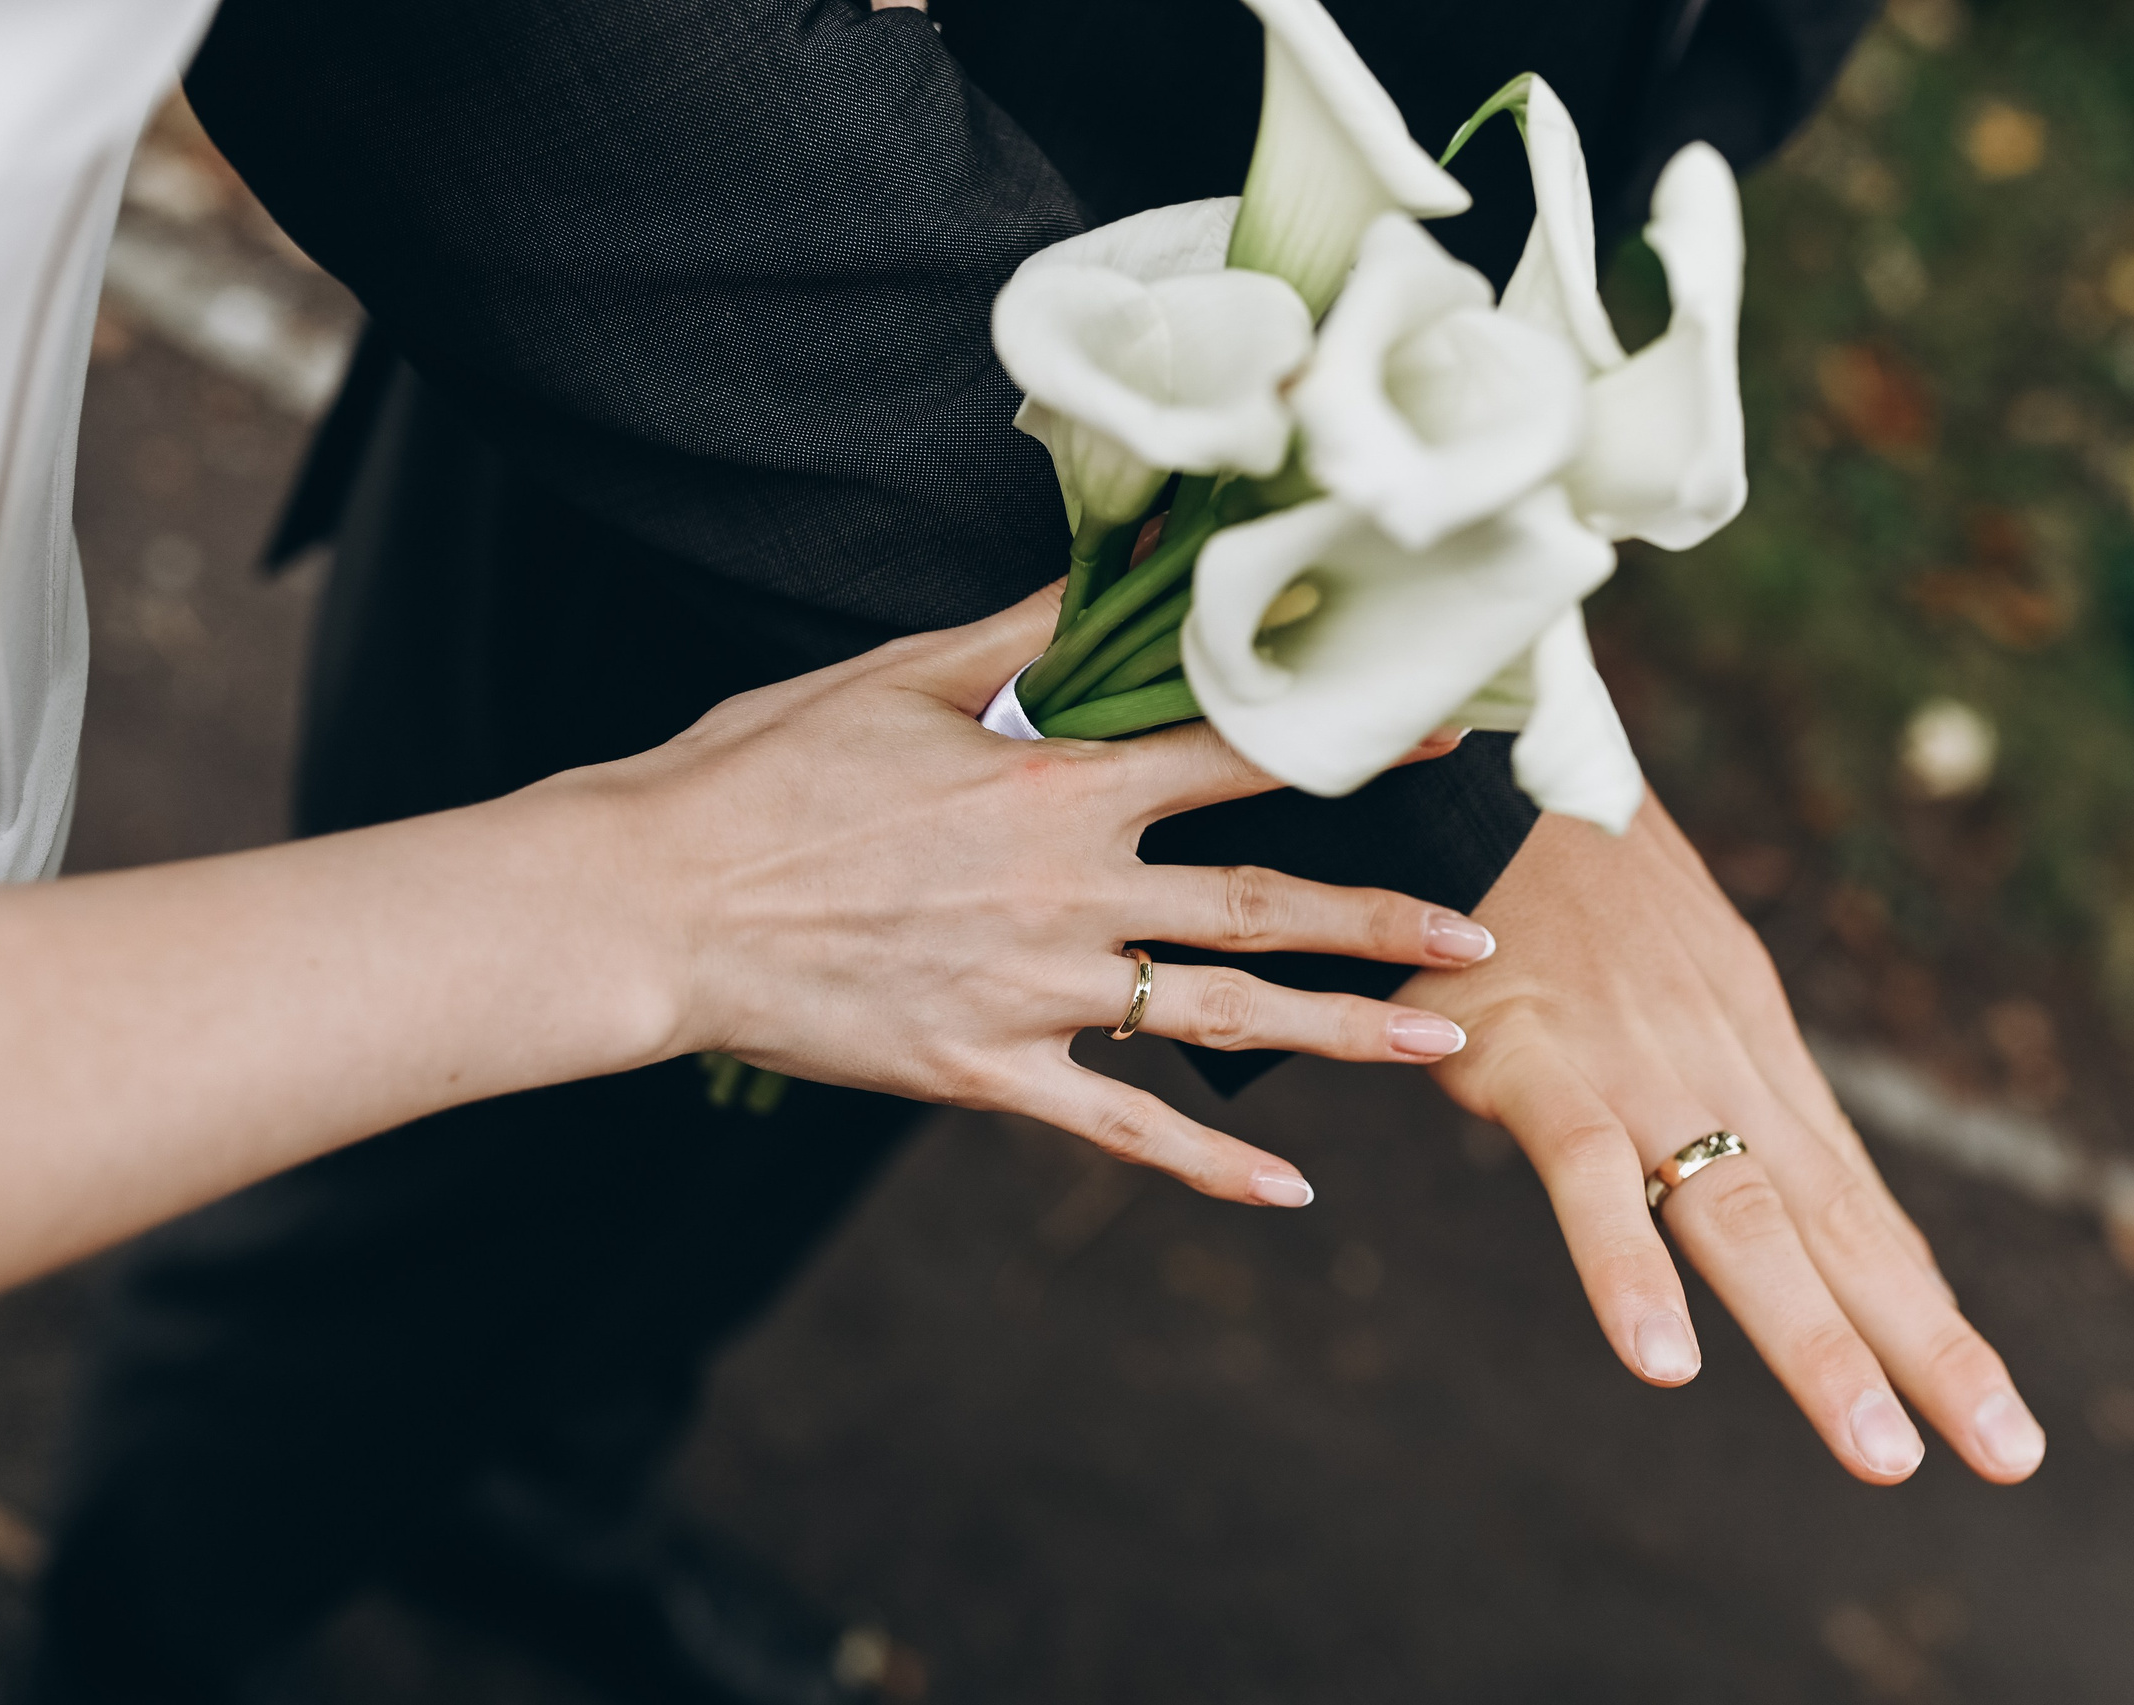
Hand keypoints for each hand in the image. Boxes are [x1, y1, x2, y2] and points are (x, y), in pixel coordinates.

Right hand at [575, 587, 1496, 1206]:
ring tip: (1439, 1046)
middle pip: (1258, 904)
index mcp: (1053, 784)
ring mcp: (1034, 993)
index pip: (1229, 753)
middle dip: (1379, 918)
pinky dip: (1201, 1165)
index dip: (1337, 741)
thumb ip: (1021, 636)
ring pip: (1217, 1017)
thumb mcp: (895, 680)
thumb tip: (1112, 570)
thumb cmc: (760, 778)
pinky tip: (1288, 1194)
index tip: (1433, 736)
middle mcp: (1069, 893)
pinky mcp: (984, 1073)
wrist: (653, 905)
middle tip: (1480, 932)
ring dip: (1339, 1032)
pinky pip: (1116, 1128)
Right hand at [1395, 794, 2044, 1485]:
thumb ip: (1717, 1070)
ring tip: (1880, 1452)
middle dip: (1923, 1345)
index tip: (1988, 1401)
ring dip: (1813, 1341)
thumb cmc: (1566, 871)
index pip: (1853, 1199)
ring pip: (1741, 1216)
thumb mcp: (1674, 969)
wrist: (1484, 763)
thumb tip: (1769, 1160)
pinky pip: (1586, 1175)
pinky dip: (1625, 1267)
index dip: (1921, 1303)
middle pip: (1834, 1222)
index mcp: (1752, 1049)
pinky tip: (1662, 1363)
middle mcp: (1718, 1063)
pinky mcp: (1535, 1057)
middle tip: (2007, 1451)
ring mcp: (1634, 1062)